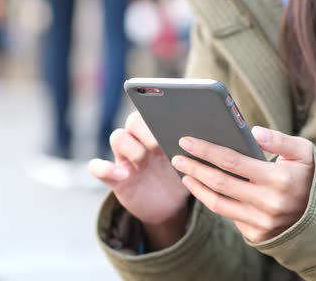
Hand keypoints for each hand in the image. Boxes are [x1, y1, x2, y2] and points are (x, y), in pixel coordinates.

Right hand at [89, 112, 189, 249]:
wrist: (170, 205)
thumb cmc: (185, 176)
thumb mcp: (196, 162)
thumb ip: (201, 146)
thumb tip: (217, 130)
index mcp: (161, 131)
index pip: (153, 109)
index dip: (159, 112)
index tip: (171, 122)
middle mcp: (141, 139)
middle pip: (134, 121)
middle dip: (146, 129)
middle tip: (159, 144)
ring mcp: (126, 157)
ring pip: (117, 138)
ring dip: (130, 147)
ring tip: (142, 161)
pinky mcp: (115, 177)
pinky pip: (98, 167)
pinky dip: (103, 167)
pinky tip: (121, 174)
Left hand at [171, 126, 313, 242]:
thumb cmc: (312, 177)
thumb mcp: (305, 153)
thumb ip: (280, 140)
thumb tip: (253, 131)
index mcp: (279, 178)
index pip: (232, 161)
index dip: (205, 150)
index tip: (186, 140)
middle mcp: (269, 203)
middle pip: (219, 182)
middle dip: (193, 168)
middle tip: (177, 157)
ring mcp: (262, 222)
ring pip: (218, 203)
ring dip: (197, 188)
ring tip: (185, 174)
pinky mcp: (258, 235)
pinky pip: (229, 216)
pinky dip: (213, 201)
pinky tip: (203, 189)